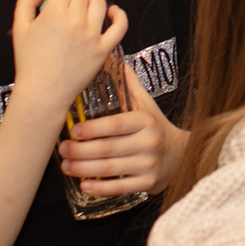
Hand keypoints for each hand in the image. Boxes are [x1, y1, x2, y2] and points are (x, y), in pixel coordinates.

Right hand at [9, 0, 129, 119]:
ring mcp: (93, 35)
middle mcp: (76, 20)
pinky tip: (113, 12)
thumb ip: (27, 2)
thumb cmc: (29, 62)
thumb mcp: (19, 27)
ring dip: (90, 2)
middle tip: (63, 7)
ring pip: (99, 2)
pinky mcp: (103, 49)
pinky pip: (120, 25)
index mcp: (55, 12)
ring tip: (81, 12)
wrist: (43, 92)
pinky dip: (119, 15)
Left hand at [58, 59, 189, 196]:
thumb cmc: (156, 127)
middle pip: (108, 148)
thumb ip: (129, 85)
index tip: (73, 130)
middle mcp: (149, 142)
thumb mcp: (147, 105)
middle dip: (80, 151)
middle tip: (62, 149)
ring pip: (110, 169)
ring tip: (66, 166)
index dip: (93, 129)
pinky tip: (84, 185)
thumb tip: (111, 57)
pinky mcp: (148, 183)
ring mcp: (149, 165)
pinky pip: (120, 187)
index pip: (116, 124)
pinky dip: (100, 188)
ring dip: (84, 169)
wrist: (182, 155)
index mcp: (146, 121)